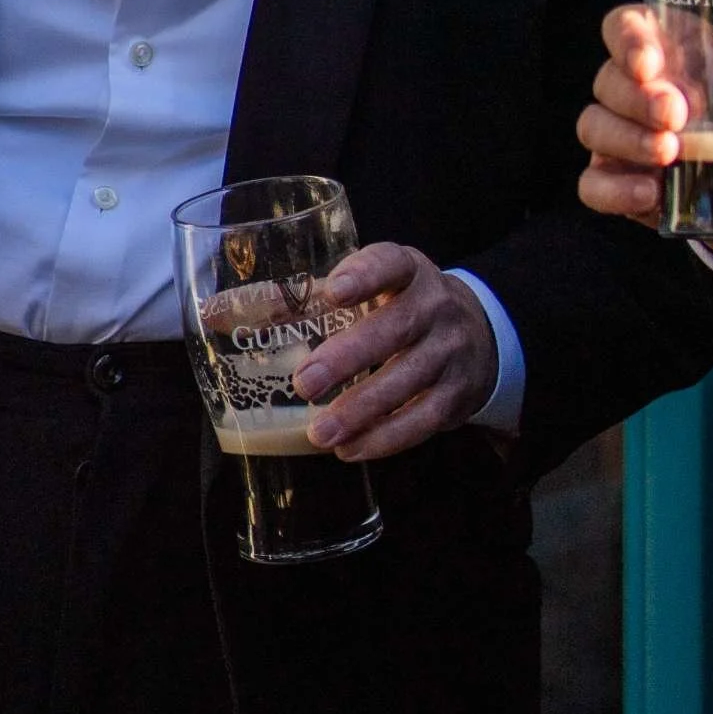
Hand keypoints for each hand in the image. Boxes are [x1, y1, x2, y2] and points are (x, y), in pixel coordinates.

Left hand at [287, 246, 498, 459]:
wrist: (479, 336)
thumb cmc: (404, 308)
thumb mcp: (374, 288)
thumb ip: (311, 299)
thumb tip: (233, 310)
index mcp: (409, 271)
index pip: (391, 264)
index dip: (365, 275)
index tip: (333, 291)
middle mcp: (436, 306)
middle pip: (396, 328)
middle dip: (349, 358)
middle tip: (306, 383)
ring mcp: (451, 351)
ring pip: (408, 380)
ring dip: (361, 410)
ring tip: (320, 432)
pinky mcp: (457, 394)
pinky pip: (423, 419)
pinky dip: (385, 438)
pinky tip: (350, 449)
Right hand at [577, 4, 712, 223]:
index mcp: (666, 46)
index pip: (624, 25)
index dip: (628, 39)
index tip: (652, 62)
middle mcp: (633, 86)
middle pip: (608, 80)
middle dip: (637, 97)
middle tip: (677, 115)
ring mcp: (620, 135)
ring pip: (594, 128)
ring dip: (626, 140)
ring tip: (669, 155)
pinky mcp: (618, 181)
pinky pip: (592, 185)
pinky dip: (612, 190)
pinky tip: (648, 196)